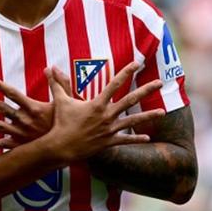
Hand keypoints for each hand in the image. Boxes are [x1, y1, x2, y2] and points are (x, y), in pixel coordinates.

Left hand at [0, 71, 70, 150]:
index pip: (12, 93)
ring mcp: (21, 134)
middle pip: (0, 108)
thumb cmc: (68, 124)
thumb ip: (60, 83)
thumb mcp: (67, 101)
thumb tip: (51, 67)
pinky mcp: (21, 145)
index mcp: (33, 108)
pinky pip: (3, 145)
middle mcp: (24, 120)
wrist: (69, 149)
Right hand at [42, 61, 165, 163]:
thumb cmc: (61, 123)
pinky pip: (125, 139)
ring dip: (149, 116)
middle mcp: (107, 115)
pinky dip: (136, 139)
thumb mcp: (60, 101)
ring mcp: (109, 129)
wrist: (61, 146)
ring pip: (133, 121)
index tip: (137, 63)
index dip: (126, 72)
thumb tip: (48, 68)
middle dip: (146, 90)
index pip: (115, 83)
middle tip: (160, 83)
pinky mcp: (109, 142)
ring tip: (163, 112)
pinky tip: (148, 138)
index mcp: (97, 103)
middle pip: (131, 100)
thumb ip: (57, 84)